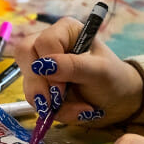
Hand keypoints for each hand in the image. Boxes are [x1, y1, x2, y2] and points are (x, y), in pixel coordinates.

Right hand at [16, 18, 143, 126]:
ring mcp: (42, 65)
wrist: (117, 100)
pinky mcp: (40, 84)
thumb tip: (44, 65)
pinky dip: (51, 111)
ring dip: (48, 103)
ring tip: (76, 111)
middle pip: (25, 56)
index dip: (48, 67)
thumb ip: (74, 66)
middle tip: (55, 104)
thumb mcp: (99, 71)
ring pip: (27, 81)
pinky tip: (71, 112)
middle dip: (39, 85)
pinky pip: (34, 97)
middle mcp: (49, 43)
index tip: (62, 89)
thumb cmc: (113, 78)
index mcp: (65, 30)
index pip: (43, 42)